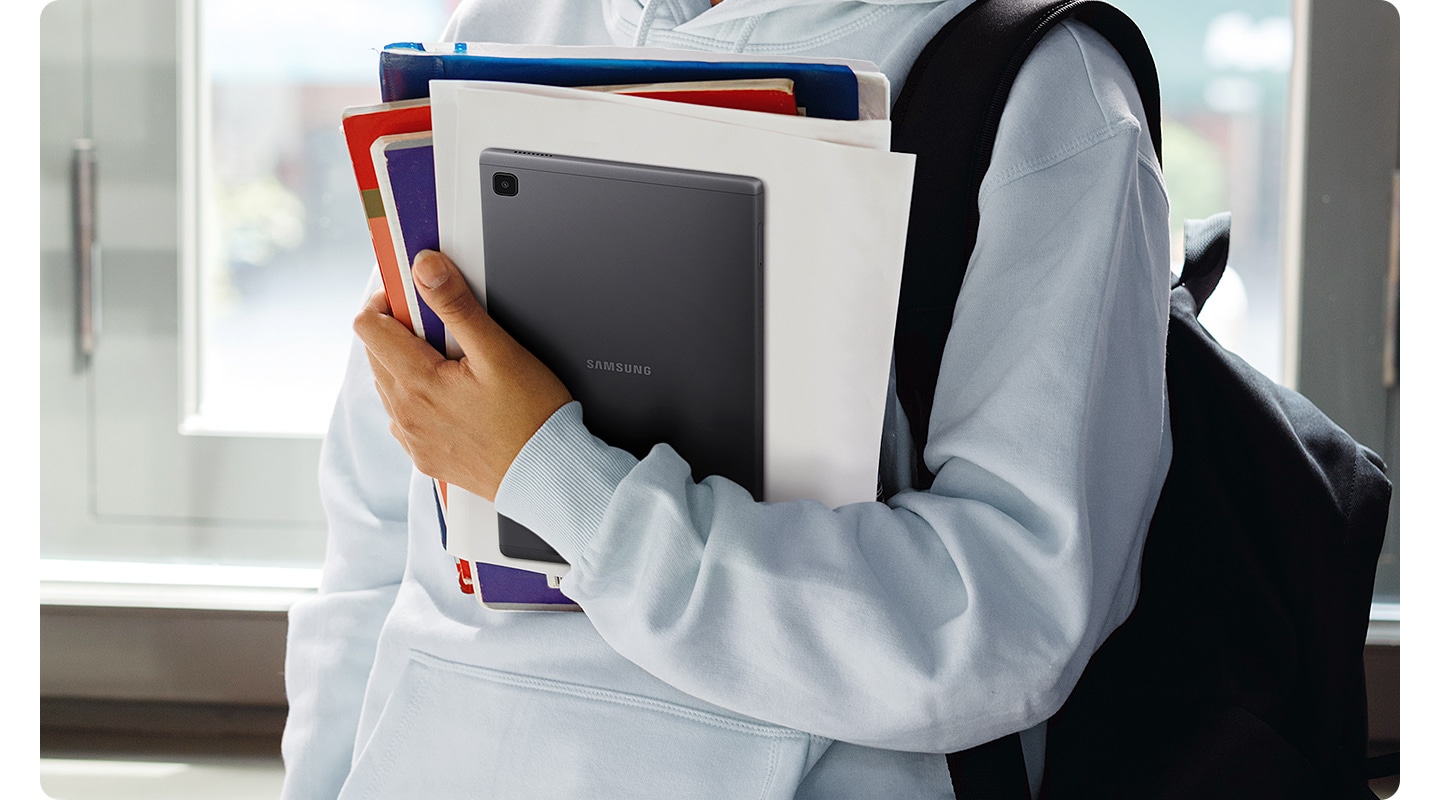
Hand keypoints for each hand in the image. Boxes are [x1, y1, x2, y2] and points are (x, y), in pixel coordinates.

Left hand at [353, 249, 572, 499]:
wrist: (548, 476)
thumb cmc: (531, 417)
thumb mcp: (498, 351)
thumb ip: (457, 306)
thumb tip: (424, 268)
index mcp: (416, 383)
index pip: (368, 327)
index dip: (387, 303)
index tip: (415, 298)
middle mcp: (405, 414)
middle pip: (376, 354)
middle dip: (401, 332)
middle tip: (446, 330)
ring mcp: (413, 439)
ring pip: (389, 385)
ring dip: (408, 365)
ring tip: (454, 365)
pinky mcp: (425, 457)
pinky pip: (404, 417)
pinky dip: (418, 398)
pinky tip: (454, 397)